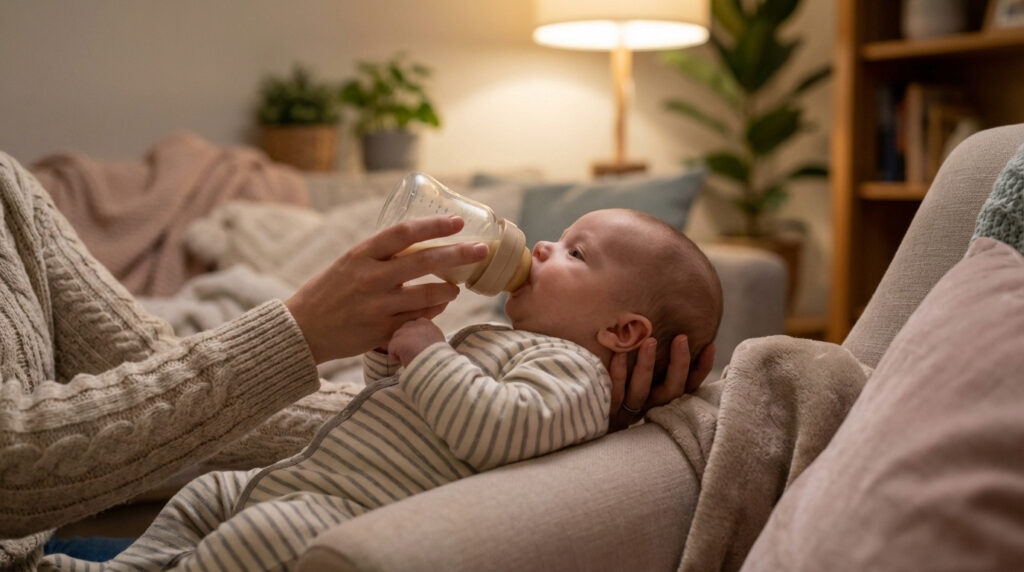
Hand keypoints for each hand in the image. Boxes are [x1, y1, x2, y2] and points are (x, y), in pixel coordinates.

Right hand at [285, 215, 487, 362]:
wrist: (302, 330)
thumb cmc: (329, 292)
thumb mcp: (350, 263)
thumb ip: (381, 255)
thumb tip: (422, 242)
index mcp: (362, 254)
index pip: (404, 232)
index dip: (434, 225)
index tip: (458, 222)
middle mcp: (370, 278)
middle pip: (424, 261)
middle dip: (459, 254)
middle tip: (482, 250)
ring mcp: (377, 306)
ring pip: (427, 296)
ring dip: (449, 291)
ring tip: (457, 288)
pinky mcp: (381, 331)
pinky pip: (418, 321)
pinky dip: (432, 313)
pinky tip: (437, 309)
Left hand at [388, 318, 445, 365]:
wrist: (437, 365)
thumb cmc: (439, 357)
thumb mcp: (437, 342)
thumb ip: (427, 337)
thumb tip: (419, 342)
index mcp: (427, 324)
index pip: (414, 325)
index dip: (413, 337)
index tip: (416, 346)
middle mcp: (416, 324)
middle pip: (403, 330)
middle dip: (404, 341)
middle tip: (411, 353)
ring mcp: (406, 331)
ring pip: (396, 339)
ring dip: (400, 348)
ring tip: (409, 358)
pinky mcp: (398, 341)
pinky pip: (391, 348)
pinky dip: (395, 356)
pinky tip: (404, 361)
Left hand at [607, 335, 716, 431]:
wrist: (579, 428)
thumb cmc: (612, 391)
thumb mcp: (637, 379)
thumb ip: (654, 361)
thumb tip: (660, 330)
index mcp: (659, 401)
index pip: (689, 387)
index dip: (701, 369)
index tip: (710, 345)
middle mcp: (646, 408)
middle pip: (670, 391)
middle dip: (679, 364)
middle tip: (681, 338)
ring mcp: (625, 412)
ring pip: (641, 391)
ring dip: (646, 366)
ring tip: (649, 340)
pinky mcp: (604, 414)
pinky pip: (613, 392)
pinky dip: (618, 372)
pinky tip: (618, 353)